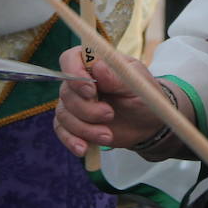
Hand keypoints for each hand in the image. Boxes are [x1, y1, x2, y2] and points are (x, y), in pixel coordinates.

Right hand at [52, 46, 171, 155]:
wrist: (146, 124)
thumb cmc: (143, 96)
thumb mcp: (138, 85)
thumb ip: (117, 77)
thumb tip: (98, 66)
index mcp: (95, 63)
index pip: (70, 58)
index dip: (74, 73)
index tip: (91, 91)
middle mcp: (80, 81)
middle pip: (67, 92)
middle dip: (87, 108)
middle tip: (109, 115)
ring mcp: (74, 103)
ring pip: (64, 114)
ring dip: (84, 128)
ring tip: (107, 136)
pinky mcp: (73, 123)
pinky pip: (61, 130)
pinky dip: (71, 140)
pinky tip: (83, 149)